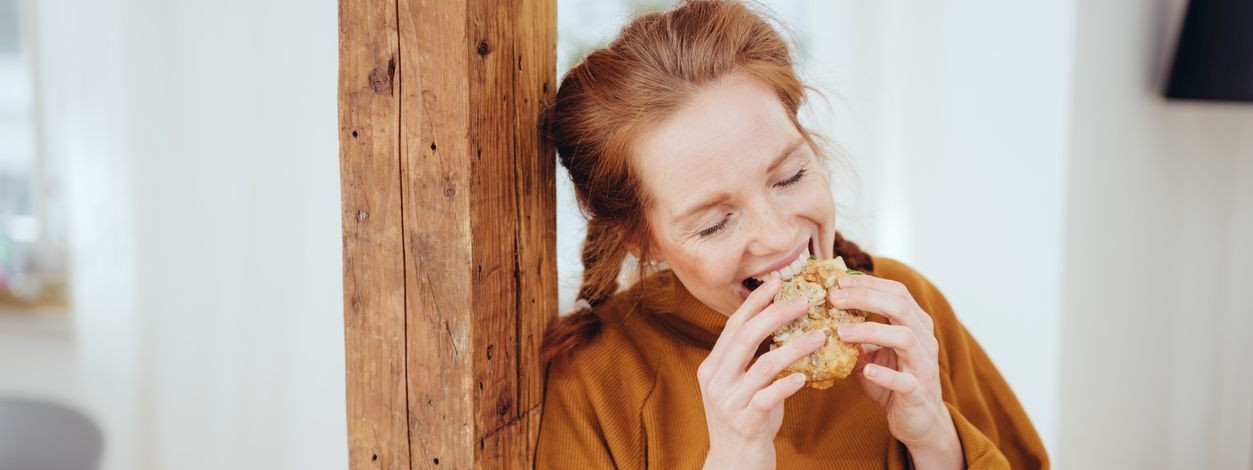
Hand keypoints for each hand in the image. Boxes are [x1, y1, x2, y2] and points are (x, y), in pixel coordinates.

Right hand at [696, 278, 824, 469]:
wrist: (734, 465)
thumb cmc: (746, 421)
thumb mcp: (742, 387)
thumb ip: (753, 361)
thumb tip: (783, 328)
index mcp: (713, 366)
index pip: (733, 325)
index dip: (755, 302)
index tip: (777, 282)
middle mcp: (715, 380)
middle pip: (745, 337)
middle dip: (776, 314)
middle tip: (804, 301)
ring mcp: (728, 401)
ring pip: (762, 365)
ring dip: (794, 347)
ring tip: (819, 336)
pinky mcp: (745, 421)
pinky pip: (768, 397)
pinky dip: (787, 384)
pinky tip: (804, 377)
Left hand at [829, 275, 962, 468]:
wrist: (919, 420)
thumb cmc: (894, 381)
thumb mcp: (873, 354)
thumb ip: (856, 336)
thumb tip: (823, 317)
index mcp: (915, 324)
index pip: (896, 292)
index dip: (868, 283)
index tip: (838, 282)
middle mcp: (924, 339)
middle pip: (900, 307)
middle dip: (865, 298)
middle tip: (834, 298)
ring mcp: (923, 365)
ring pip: (905, 337)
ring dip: (871, 331)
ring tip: (841, 331)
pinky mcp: (918, 391)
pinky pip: (904, 380)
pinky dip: (884, 374)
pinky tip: (865, 370)